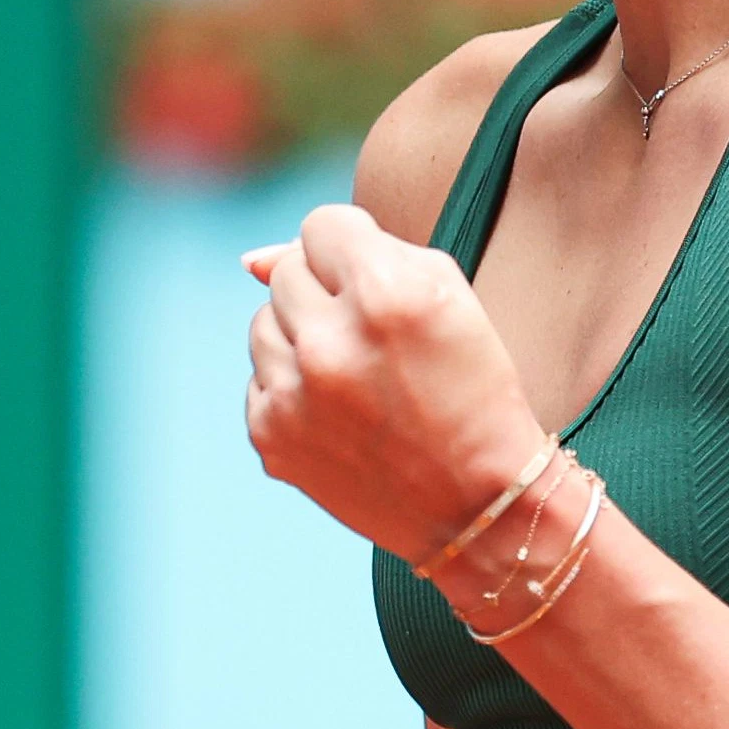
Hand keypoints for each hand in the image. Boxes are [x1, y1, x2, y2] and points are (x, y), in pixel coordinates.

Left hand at [244, 202, 551, 564]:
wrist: (479, 503)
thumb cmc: (472, 388)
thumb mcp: (446, 296)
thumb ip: (356, 251)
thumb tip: (250, 260)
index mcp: (387, 292)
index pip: (322, 225)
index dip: (353, 250)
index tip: (379, 285)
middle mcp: (331, 341)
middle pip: (288, 272)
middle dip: (328, 294)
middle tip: (377, 340)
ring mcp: (294, 394)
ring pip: (263, 323)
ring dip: (304, 338)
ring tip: (358, 376)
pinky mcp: (271, 436)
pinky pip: (259, 378)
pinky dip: (293, 388)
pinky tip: (341, 413)